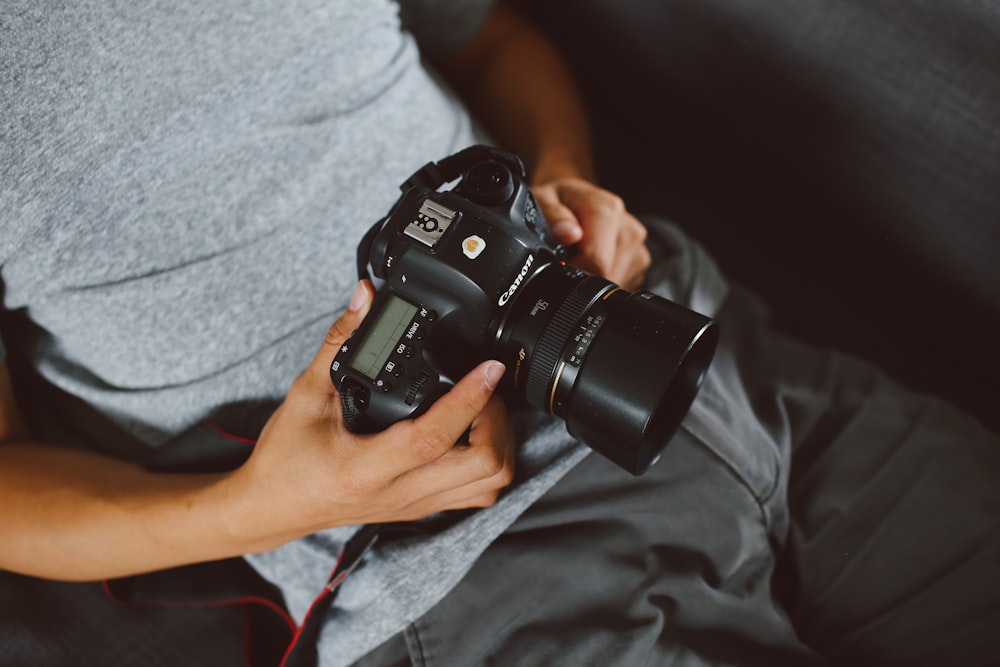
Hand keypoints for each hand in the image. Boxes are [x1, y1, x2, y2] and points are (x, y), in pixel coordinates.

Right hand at [229, 281, 515, 550]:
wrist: (272, 507)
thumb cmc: (284, 458)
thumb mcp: (305, 393)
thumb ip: (340, 341)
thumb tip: (365, 297)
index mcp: (366, 467)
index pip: (433, 437)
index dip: (470, 400)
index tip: (489, 368)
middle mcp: (399, 492)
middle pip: (483, 469)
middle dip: (497, 421)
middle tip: (485, 388)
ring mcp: (416, 505)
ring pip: (489, 485)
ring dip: (500, 443)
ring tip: (483, 409)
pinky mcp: (422, 509)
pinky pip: (476, 493)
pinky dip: (489, 463)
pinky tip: (473, 435)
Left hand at [532, 178, 650, 290]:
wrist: (573, 196)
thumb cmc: (557, 200)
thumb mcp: (543, 199)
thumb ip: (553, 216)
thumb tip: (567, 234)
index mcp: (607, 211)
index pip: (596, 261)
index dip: (572, 269)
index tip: (559, 261)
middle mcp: (628, 228)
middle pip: (607, 275)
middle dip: (582, 273)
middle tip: (567, 254)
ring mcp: (637, 246)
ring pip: (614, 282)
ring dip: (592, 275)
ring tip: (579, 253)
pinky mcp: (639, 259)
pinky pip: (621, 282)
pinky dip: (602, 278)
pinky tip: (591, 259)